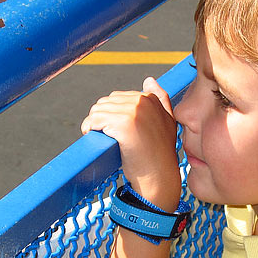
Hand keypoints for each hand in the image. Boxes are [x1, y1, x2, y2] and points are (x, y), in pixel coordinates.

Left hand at [81, 77, 180, 211]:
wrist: (159, 177)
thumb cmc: (160, 155)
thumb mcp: (168, 122)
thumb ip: (161, 99)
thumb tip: (148, 80)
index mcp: (151, 99)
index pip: (118, 97)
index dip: (111, 114)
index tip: (112, 129)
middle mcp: (143, 101)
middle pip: (105, 102)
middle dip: (100, 117)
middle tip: (103, 134)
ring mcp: (133, 112)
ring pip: (98, 110)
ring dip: (93, 123)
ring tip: (97, 135)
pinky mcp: (123, 124)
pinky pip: (95, 119)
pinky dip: (89, 127)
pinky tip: (91, 135)